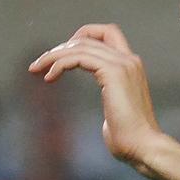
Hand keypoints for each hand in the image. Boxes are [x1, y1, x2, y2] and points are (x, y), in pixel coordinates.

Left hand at [30, 23, 163, 165]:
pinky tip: (49, 78)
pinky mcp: (113, 73)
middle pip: (89, 37)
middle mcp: (129, 60)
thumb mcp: (118, 113)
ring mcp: (123, 65)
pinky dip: (60, 64)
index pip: (108, 33)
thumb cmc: (129, 139)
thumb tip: (108, 118)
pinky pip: (79, 57)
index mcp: (131, 67)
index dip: (83, 36)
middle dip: (61, 48)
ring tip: (36, 69)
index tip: (62, 55)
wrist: (142, 146)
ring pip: (81, 45)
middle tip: (39, 65)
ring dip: (54, 55)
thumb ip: (113, 105)